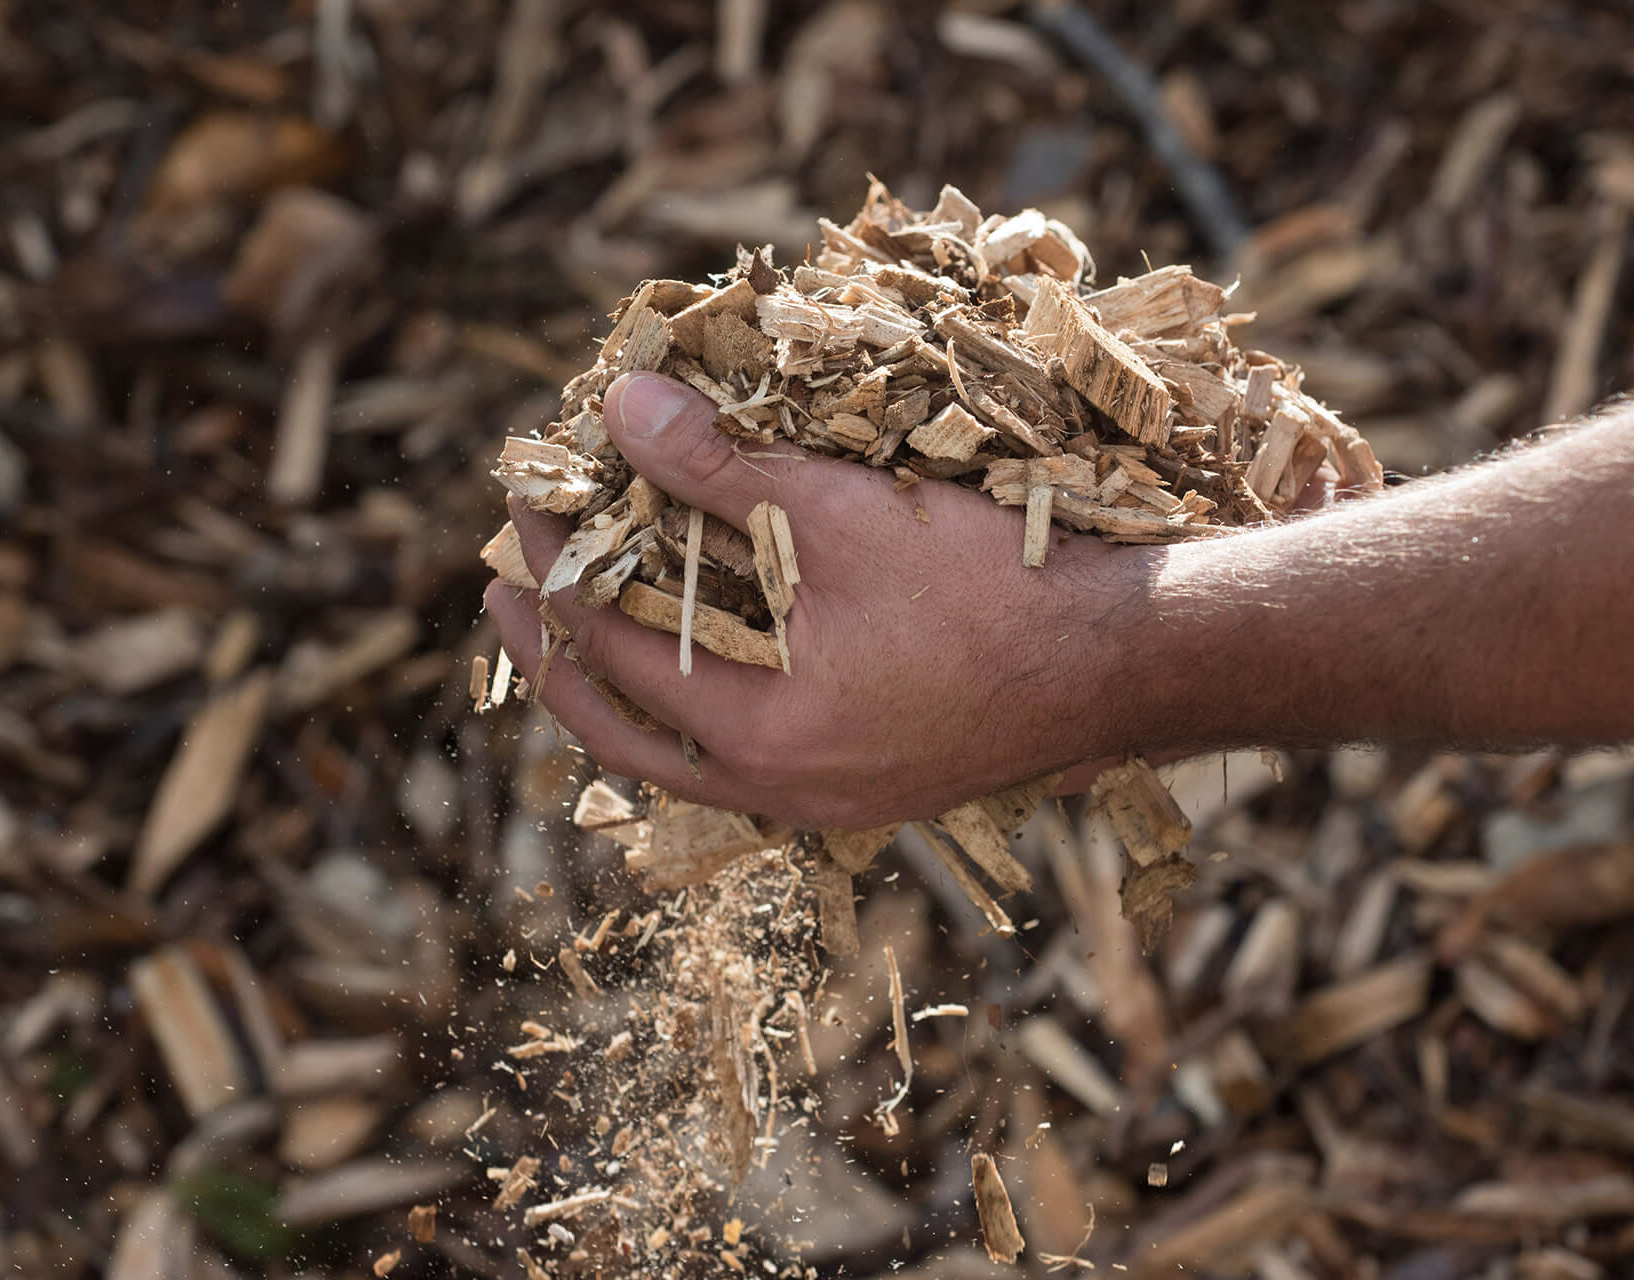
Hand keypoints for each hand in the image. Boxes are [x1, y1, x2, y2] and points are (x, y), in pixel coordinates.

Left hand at [482, 372, 1165, 827]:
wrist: (1128, 664)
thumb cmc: (993, 589)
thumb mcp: (845, 513)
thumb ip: (724, 465)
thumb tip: (625, 407)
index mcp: (761, 737)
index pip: (612, 650)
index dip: (554, 572)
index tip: (522, 510)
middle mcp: (785, 793)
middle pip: (625, 739)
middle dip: (555, 659)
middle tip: (505, 597)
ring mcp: (834, 802)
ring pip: (688, 762)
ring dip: (629, 690)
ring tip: (591, 627)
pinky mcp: (879, 788)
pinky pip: (752, 763)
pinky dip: (705, 709)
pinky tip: (711, 661)